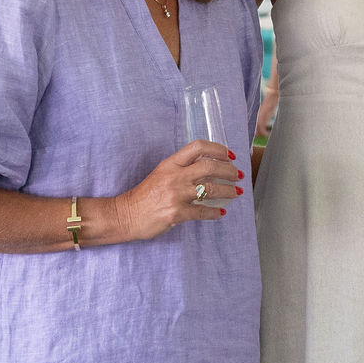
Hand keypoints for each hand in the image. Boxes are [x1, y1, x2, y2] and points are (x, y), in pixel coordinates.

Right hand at [114, 140, 244, 239]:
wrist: (125, 215)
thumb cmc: (144, 195)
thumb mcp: (161, 175)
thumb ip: (181, 170)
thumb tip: (208, 170)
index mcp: (170, 164)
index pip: (198, 147)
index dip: (218, 149)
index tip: (230, 155)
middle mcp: (174, 176)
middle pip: (210, 166)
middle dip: (229, 170)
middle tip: (238, 175)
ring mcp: (175, 195)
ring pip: (211, 188)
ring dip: (229, 190)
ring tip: (237, 192)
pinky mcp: (176, 213)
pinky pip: (203, 211)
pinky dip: (215, 213)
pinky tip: (221, 213)